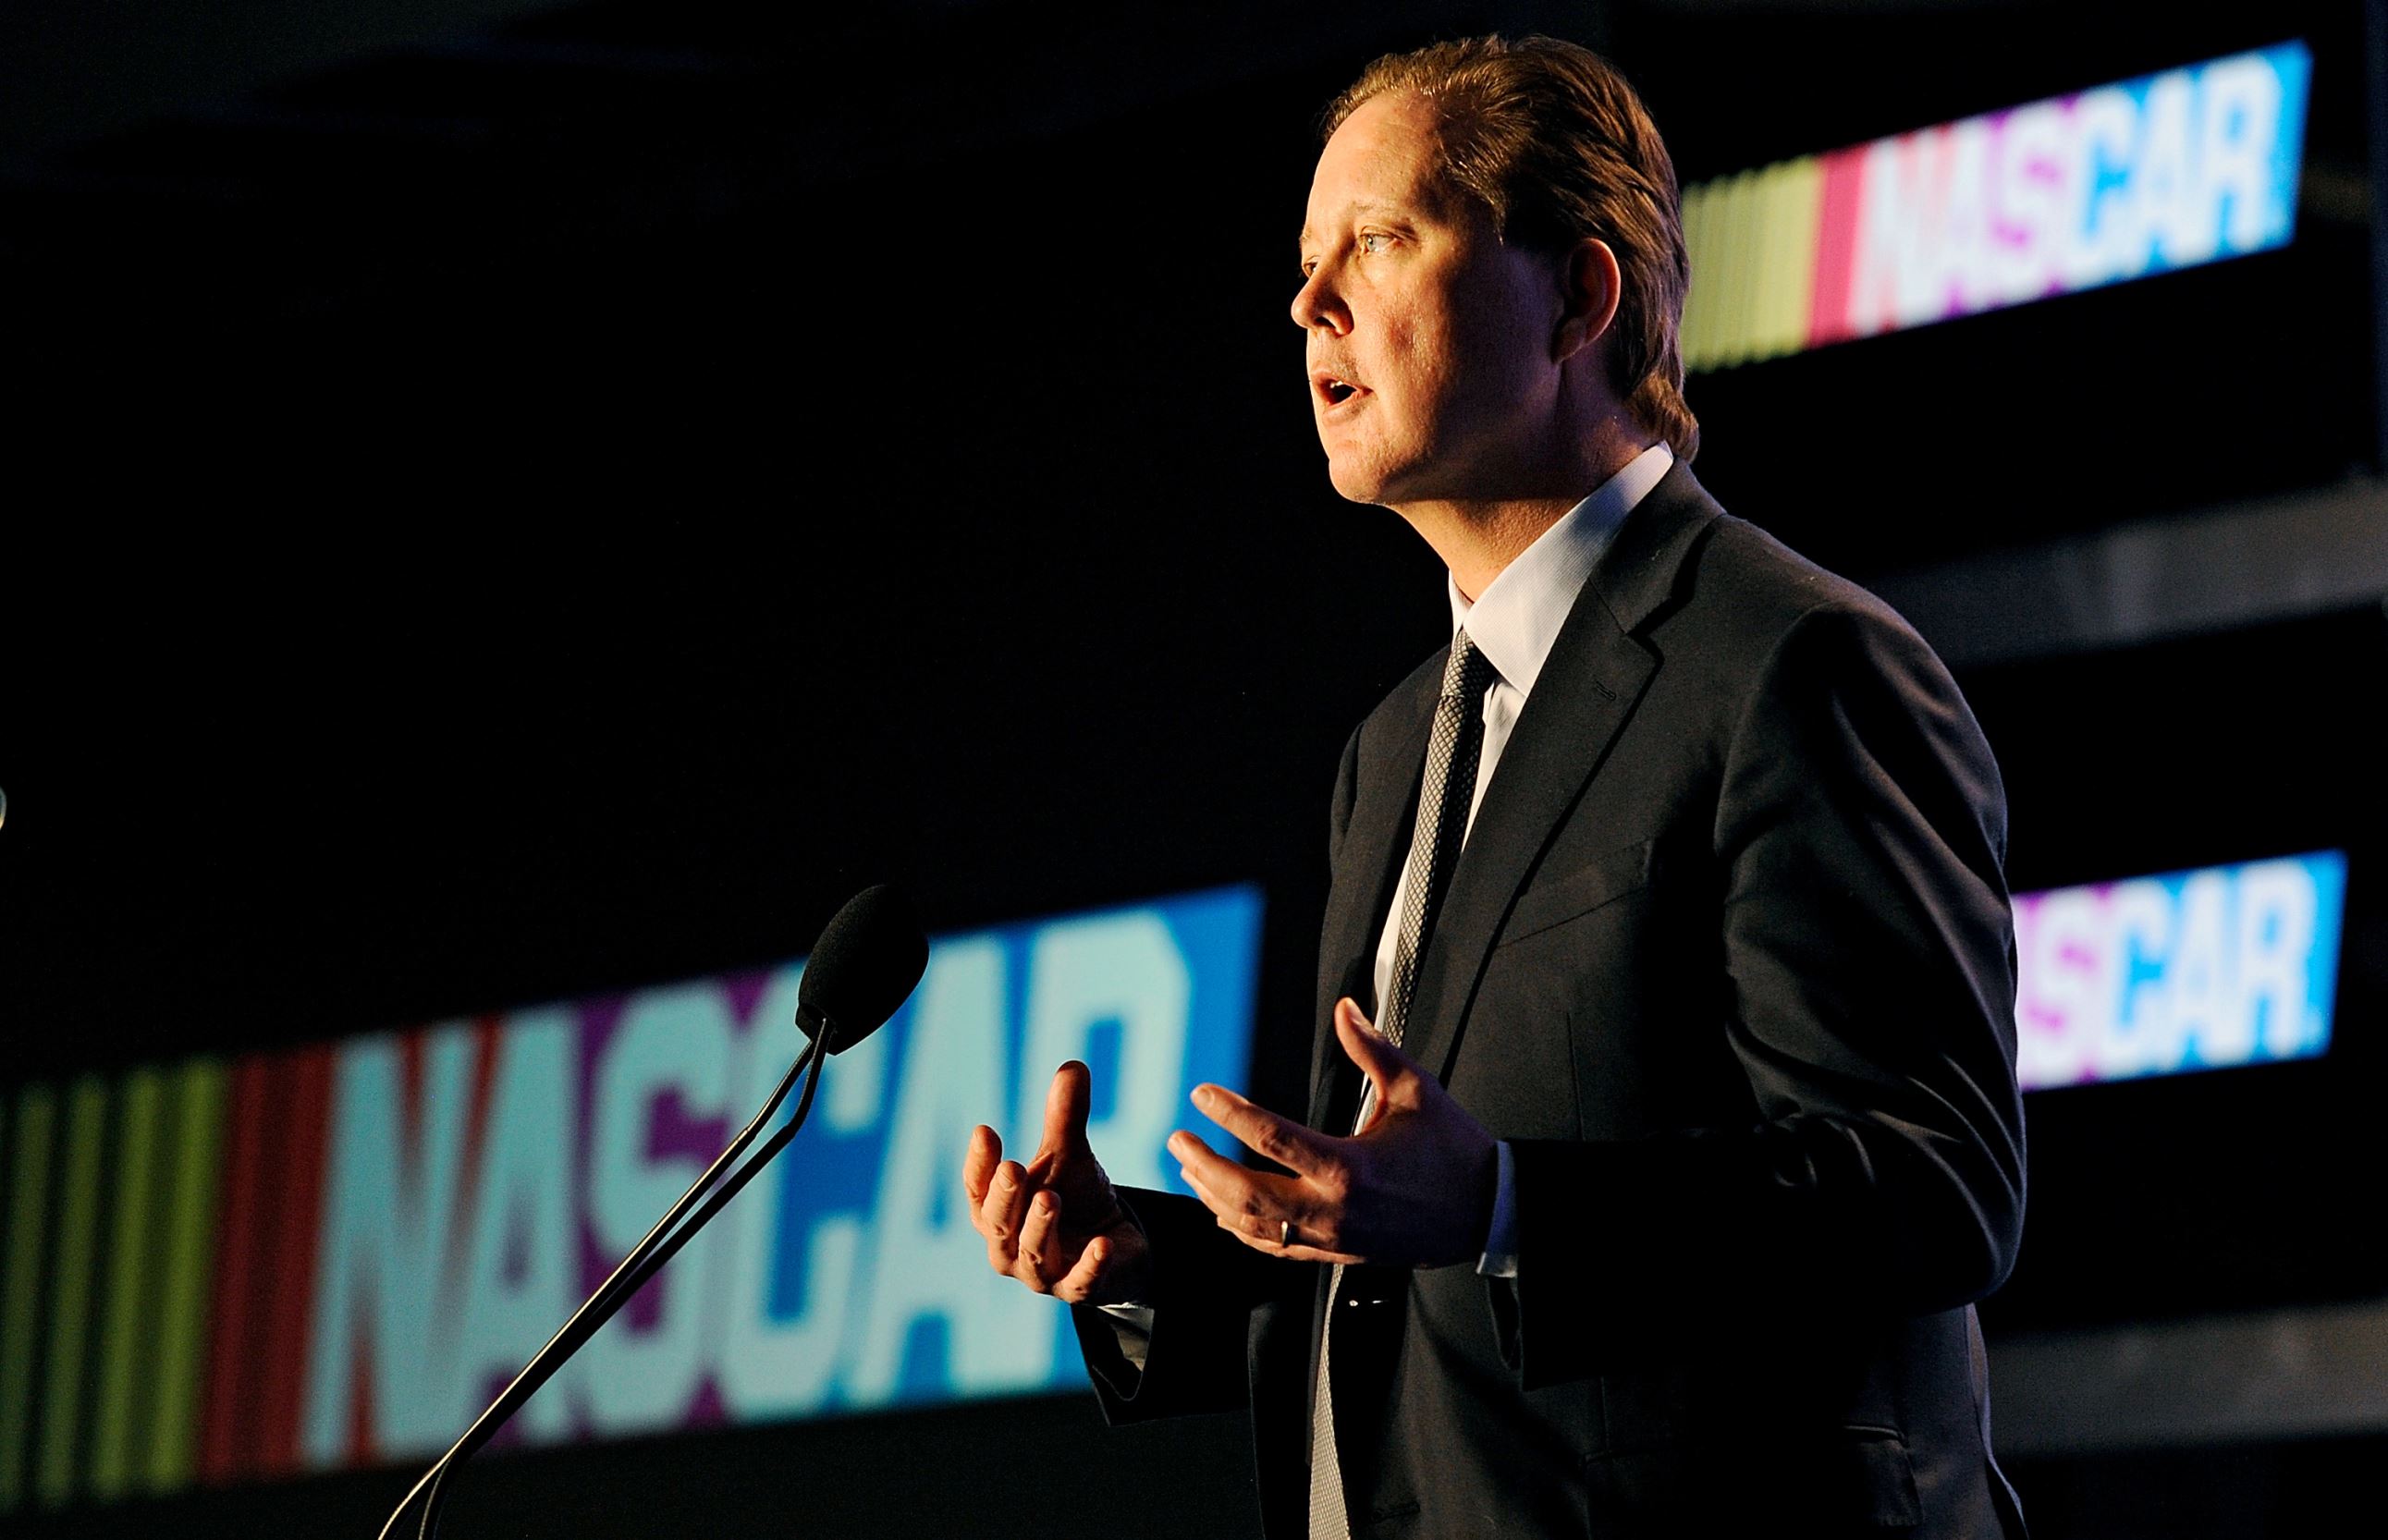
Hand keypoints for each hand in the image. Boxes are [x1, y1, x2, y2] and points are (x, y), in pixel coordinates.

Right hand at [963, 1060, 1151, 1304]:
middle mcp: (1009, 1248)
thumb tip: (1073, 1065)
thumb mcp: (1068, 1156)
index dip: (978, 1164)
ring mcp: (1042, 1274)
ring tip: (1050, 1196)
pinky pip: (1081, 1282)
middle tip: (1013, 1167)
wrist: (1114, 1246)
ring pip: (1032, 1253)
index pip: (977, 1191)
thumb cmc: (1075, 1197)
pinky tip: (1102, 1243)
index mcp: (996, 1214)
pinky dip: (1089, 1265)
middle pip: (998, 1225)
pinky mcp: (1079, 1290)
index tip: (986, 1130)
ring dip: (1038, 1226)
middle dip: (1004, 1197)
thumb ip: (1064, 1118)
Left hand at [1170, 997, 1497, 1268]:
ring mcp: (1332, 1239)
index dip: (1230, 1113)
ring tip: (1189, 1166)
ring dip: (1214, 1197)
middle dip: (1205, 1165)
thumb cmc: (1452, 1149)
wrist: (1485, 1212)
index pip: (1272, 1137)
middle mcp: (1334, 1209)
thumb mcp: (1416, 1090)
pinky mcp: (1336, 1255)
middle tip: (1179, 1138)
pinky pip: (1276, 1247)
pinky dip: (1242, 1229)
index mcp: (1350, 1167)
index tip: (1202, 1093)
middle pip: (1248, 1194)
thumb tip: (1346, 1009)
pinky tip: (1221, 1212)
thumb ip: (1374, 1048)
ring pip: (1255, 1226)